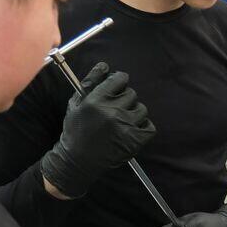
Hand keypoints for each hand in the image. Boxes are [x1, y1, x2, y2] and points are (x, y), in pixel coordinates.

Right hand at [40, 63, 155, 198]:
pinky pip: (149, 126)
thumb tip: (105, 65)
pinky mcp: (135, 141)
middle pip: (132, 93)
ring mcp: (126, 127)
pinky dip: (143, 127)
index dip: (119, 81)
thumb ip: (90, 82)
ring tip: (123, 120)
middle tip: (115, 109)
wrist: (79, 161)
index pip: (119, 79)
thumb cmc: (76, 130)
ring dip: (134, 113)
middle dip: (124, 99)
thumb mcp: (76, 103)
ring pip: (142, 109)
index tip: (118, 86)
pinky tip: (131, 129)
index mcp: (96, 101)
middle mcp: (112, 112)